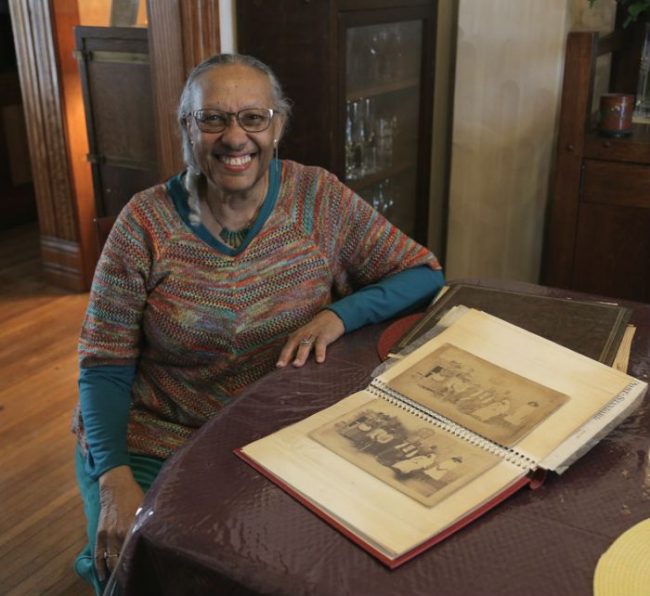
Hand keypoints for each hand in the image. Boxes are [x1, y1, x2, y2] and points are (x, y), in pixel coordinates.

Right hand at [95, 465, 143, 580]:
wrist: (116, 486)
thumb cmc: (134, 495)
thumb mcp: (145, 509)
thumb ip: (146, 525)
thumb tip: (155, 537)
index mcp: (132, 528)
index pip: (135, 552)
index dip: (137, 565)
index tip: (142, 574)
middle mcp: (119, 534)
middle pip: (122, 560)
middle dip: (126, 572)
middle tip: (132, 582)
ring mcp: (108, 534)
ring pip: (110, 560)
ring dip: (114, 572)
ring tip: (119, 582)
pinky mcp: (100, 533)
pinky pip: (98, 553)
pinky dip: (100, 566)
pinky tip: (104, 576)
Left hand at [276, 309, 344, 367]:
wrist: (331, 316)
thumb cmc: (315, 332)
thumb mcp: (304, 338)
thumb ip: (297, 349)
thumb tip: (290, 366)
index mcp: (296, 337)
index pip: (287, 348)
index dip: (282, 357)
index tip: (277, 367)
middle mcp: (302, 335)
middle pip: (292, 345)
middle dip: (286, 355)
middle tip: (280, 366)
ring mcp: (313, 335)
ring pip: (305, 345)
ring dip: (300, 355)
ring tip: (296, 365)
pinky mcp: (324, 335)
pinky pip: (321, 344)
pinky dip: (320, 352)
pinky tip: (319, 361)